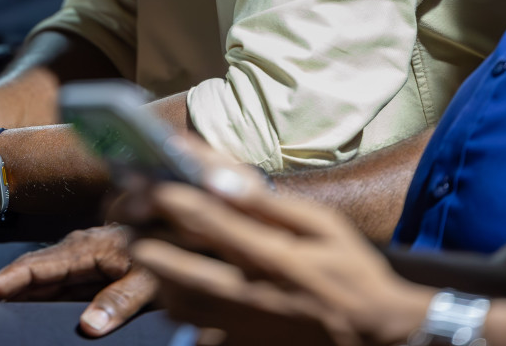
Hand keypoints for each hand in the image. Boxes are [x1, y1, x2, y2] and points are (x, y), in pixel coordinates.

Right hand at [0, 224, 156, 336]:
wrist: (182, 224)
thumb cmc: (168, 248)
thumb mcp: (151, 279)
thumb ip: (121, 299)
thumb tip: (88, 326)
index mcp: (83, 250)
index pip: (32, 268)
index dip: (1, 284)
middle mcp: (75, 250)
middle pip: (27, 272)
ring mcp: (81, 257)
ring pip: (38, 277)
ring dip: (13, 294)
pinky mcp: (89, 265)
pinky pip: (54, 282)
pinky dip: (34, 295)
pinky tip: (24, 312)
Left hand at [125, 136, 429, 345]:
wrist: (378, 334)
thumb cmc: (350, 270)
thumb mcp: (321, 225)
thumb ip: (267, 201)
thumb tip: (218, 175)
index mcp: (273, 256)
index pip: (204, 221)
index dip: (164, 195)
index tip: (136, 176)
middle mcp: (251, 295)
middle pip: (174, 267)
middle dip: (142, 239)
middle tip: (127, 217)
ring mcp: (244, 328)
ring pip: (175, 303)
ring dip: (154, 274)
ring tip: (146, 247)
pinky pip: (195, 330)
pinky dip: (178, 308)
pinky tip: (176, 289)